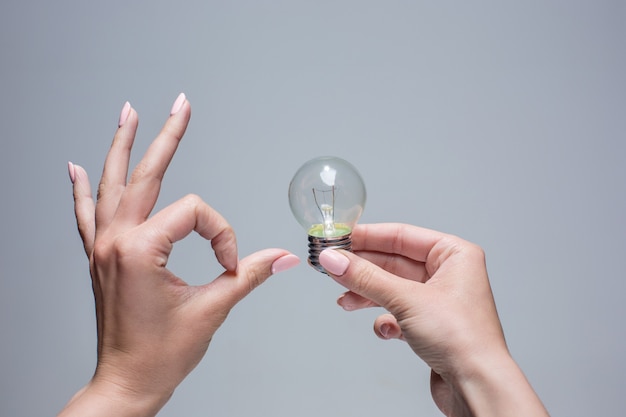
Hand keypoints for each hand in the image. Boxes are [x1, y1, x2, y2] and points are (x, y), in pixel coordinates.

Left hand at [59, 94, 299, 416]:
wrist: (126, 383)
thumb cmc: (161, 354)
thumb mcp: (210, 310)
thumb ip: (248, 275)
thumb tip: (283, 258)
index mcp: (141, 249)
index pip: (195, 213)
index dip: (222, 235)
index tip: (229, 267)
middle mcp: (116, 241)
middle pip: (145, 174)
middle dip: (167, 136)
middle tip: (180, 104)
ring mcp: (103, 247)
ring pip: (109, 184)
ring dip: (120, 147)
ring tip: (127, 113)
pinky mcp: (100, 258)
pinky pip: (86, 215)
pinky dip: (81, 189)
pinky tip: (77, 167)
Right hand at [319, 223, 547, 416]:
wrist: (476, 386)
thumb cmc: (462, 338)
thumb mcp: (406, 299)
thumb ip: (365, 277)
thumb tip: (334, 259)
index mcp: (454, 254)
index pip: (401, 236)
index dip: (366, 237)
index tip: (338, 240)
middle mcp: (449, 274)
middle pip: (393, 263)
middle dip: (362, 270)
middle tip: (332, 268)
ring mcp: (439, 301)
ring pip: (392, 289)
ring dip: (367, 295)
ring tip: (345, 302)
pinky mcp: (430, 326)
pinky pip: (398, 313)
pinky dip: (386, 320)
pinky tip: (386, 331)